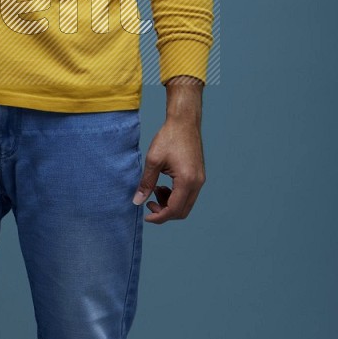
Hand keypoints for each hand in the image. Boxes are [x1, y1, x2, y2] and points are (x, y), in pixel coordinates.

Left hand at [132, 77, 205, 222]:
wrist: (184, 121)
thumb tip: (138, 201)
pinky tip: (163, 185)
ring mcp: (200, 180)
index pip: (174, 210)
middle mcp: (197, 183)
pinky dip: (175, 195)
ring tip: (155, 189)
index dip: (159, 217)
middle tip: (149, 202)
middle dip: (164, 212)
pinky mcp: (199, 175)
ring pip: (186, 204)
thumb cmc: (169, 137)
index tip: (146, 215)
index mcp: (187, 181)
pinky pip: (188, 194)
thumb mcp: (153, 160)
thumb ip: (146, 183)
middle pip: (182, 211)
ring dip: (169, 203)